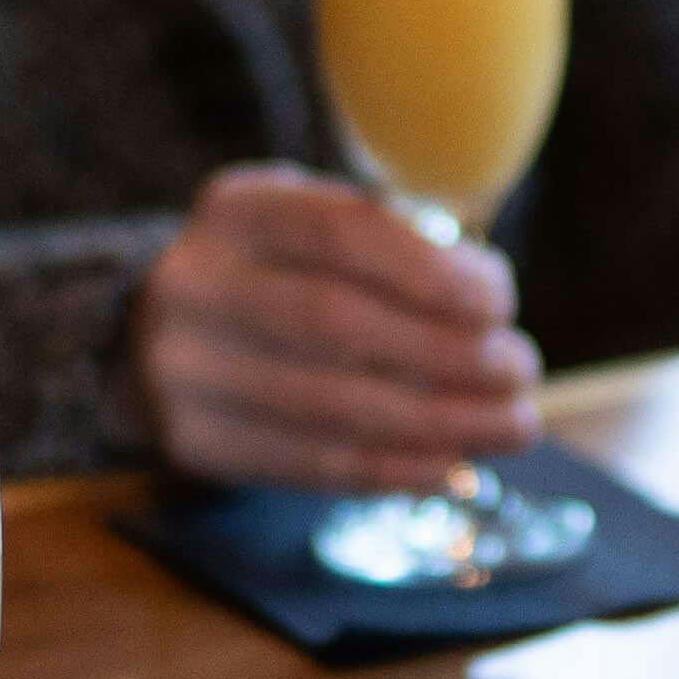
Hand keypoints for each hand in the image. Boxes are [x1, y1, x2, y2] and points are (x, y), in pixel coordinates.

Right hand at [138, 166, 543, 490]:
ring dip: (441, 421)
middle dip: (447, 352)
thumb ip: (392, 244)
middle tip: (521, 369)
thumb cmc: (279, 276)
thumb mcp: (313, 229)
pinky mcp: (195, 441)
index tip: (500, 302)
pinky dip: (394, 469)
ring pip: (331, 404)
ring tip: (513, 424)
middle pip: (336, 322)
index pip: (339, 231)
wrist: (158, 339)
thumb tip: (488, 298)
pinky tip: (454, 465)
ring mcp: (184, 369)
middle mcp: (195, 284)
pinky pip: (310, 464)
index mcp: (236, 210)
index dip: (430, 269)